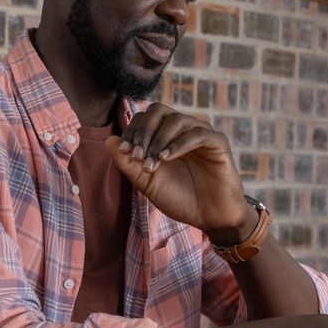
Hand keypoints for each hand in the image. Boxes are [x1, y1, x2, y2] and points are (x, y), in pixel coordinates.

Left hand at [106, 104, 248, 232]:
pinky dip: (179, 144)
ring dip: (159, 140)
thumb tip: (109, 141)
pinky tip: (167, 159)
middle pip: (158, 110)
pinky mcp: (218, 142)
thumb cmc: (180, 199)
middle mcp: (183, 130)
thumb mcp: (148, 183)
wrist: (210, 218)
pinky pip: (197, 133)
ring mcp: (201, 133)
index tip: (125, 152)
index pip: (144, 118)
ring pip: (176, 119)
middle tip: (136, 154)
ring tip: (153, 162)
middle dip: (143, 131)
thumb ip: (129, 164)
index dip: (132, 131)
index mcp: (165, 136)